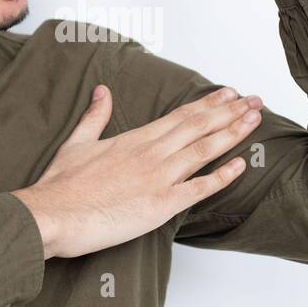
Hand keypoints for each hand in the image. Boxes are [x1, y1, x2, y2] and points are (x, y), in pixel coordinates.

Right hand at [12, 83, 263, 258]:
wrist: (52, 215)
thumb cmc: (60, 185)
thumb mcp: (77, 142)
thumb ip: (95, 116)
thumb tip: (102, 91)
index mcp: (134, 138)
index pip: (180, 115)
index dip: (208, 104)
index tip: (229, 93)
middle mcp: (152, 153)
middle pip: (199, 126)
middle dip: (230, 112)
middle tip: (255, 100)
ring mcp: (159, 178)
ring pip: (204, 150)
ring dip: (233, 133)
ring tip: (255, 120)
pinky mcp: (160, 205)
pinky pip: (199, 188)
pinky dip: (222, 176)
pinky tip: (241, 165)